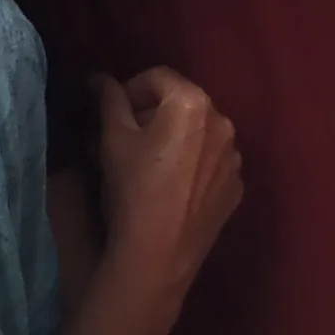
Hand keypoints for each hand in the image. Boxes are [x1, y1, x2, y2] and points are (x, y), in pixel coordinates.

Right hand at [96, 69, 242, 334]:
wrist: (157, 257)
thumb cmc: (132, 190)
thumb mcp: (112, 139)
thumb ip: (108, 99)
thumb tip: (98, 77)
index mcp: (194, 103)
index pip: (157, 77)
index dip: (128, 91)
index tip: (111, 118)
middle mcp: (224, 122)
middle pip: (180, 104)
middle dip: (150, 116)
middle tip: (122, 143)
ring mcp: (234, 158)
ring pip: (197, 134)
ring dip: (173, 140)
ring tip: (145, 168)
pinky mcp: (236, 188)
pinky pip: (210, 163)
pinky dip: (191, 167)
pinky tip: (169, 190)